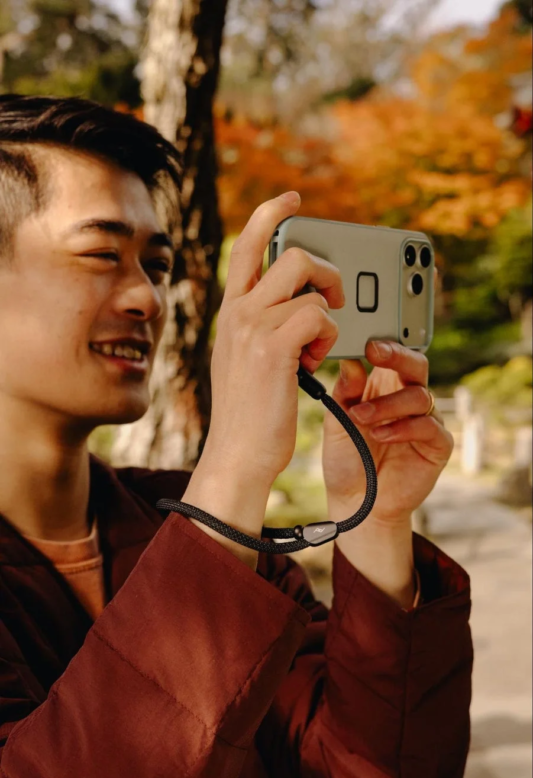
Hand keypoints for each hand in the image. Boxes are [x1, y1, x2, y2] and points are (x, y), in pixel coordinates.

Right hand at [203, 192, 343, 485]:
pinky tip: (314, 363)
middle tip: (333, 303)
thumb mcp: (247, 357)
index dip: (270, 213)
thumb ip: (265, 324)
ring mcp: (253, 327)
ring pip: (311, 284)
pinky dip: (327, 337)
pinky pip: (319, 315)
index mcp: (232, 310)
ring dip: (329, 314)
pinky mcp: (274, 348)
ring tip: (316, 348)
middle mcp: (238, 311)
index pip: (247, 244)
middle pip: (293, 253)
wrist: (238, 453)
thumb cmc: (251, 411)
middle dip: (327, 273)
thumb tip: (305, 303)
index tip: (292, 197)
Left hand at [322, 340, 453, 526]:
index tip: (366, 342)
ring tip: (361, 418)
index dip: (384, 345)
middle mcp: (407, 399)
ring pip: (419, 396)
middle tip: (375, 354)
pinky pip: (429, 427)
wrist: (356, 504)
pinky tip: (382, 436)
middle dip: (397, 356)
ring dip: (388, 404)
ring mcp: (425, 421)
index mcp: (383, 388)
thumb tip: (349, 361)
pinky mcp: (437, 446)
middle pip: (416, 365)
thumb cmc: (347, 460)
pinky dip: (404, 428)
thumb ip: (344, 393)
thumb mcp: (337, 423)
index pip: (392, 356)